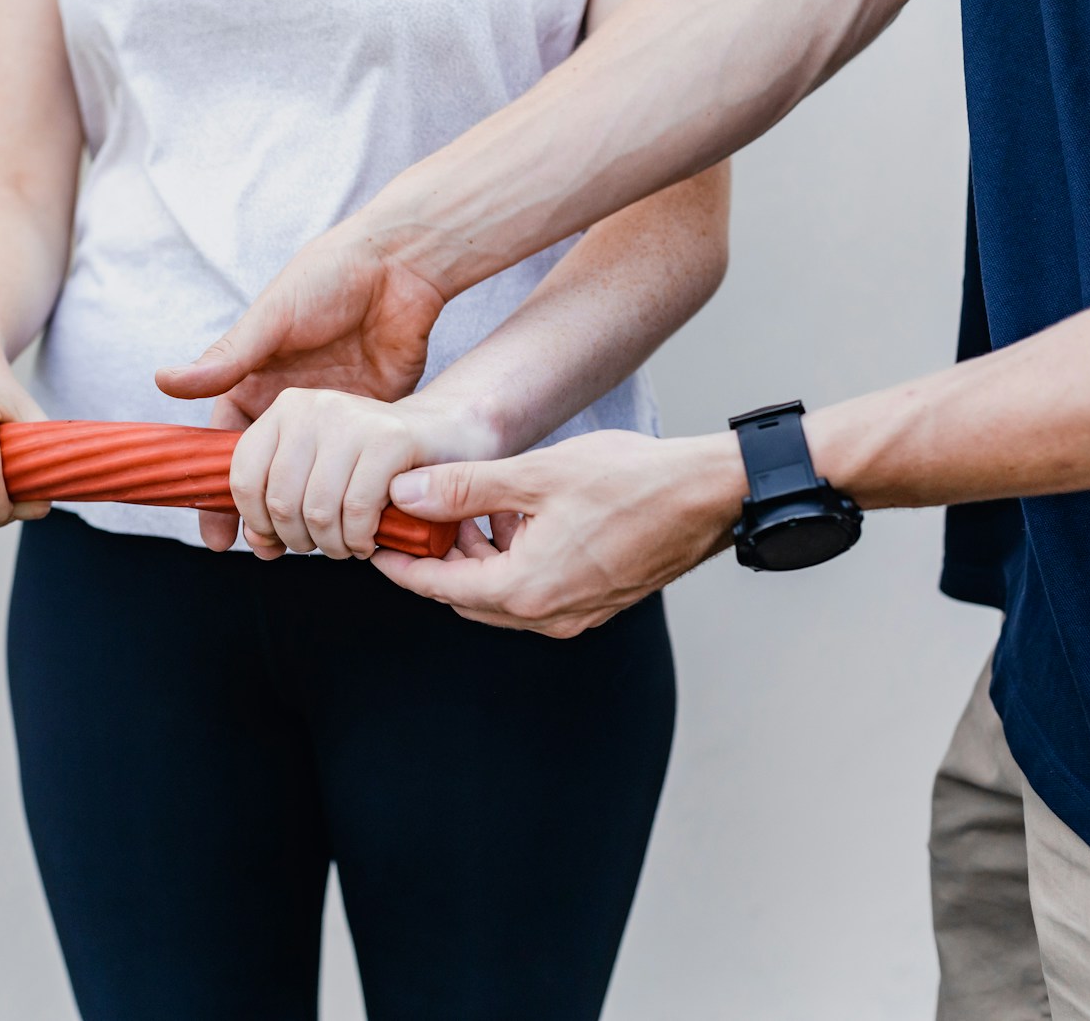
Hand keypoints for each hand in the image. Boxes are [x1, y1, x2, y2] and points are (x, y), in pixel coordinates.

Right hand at [154, 225, 448, 549]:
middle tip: (260, 552)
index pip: (227, 449)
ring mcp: (329, 416)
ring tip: (298, 550)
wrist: (399, 265)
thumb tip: (163, 382)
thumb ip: (227, 357)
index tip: (215, 534)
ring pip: (308, 479)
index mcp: (254, 381)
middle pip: (266, 474)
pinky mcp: (369, 418)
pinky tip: (343, 526)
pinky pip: (351, 467)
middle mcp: (287, 404)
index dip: (219, 493)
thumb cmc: (328, 280)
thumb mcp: (273, 318)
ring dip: (301, 514)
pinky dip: (345, 497)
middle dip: (258, 516)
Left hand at [208, 389, 496, 557]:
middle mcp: (313, 406)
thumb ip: (273, 506)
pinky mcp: (390, 438)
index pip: (243, 476)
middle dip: (297, 539)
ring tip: (344, 546)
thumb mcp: (315, 471)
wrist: (441, 436)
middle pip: (280, 499)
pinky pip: (356, 510)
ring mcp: (352, 418)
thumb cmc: (370, 462)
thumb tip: (256, 544)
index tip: (276, 538)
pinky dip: (358, 539)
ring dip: (330, 545)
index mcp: (285, 409)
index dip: (256, 520)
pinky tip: (365, 541)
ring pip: (317, 510)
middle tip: (319, 546)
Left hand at [371, 431, 745, 636]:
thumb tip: (407, 494)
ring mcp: (578, 612)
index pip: (439, 588)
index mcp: (526, 590)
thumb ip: (465, 488)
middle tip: (422, 518)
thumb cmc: (632, 481)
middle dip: (440, 560)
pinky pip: (537, 590)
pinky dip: (515, 560)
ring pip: (503, 594)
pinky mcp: (599, 600)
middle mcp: (550, 614)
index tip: (377, 547)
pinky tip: (520, 517)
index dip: (402, 567)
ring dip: (480, 557)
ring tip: (474, 507)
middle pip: (468, 596)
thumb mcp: (536, 475)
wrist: (712, 494)